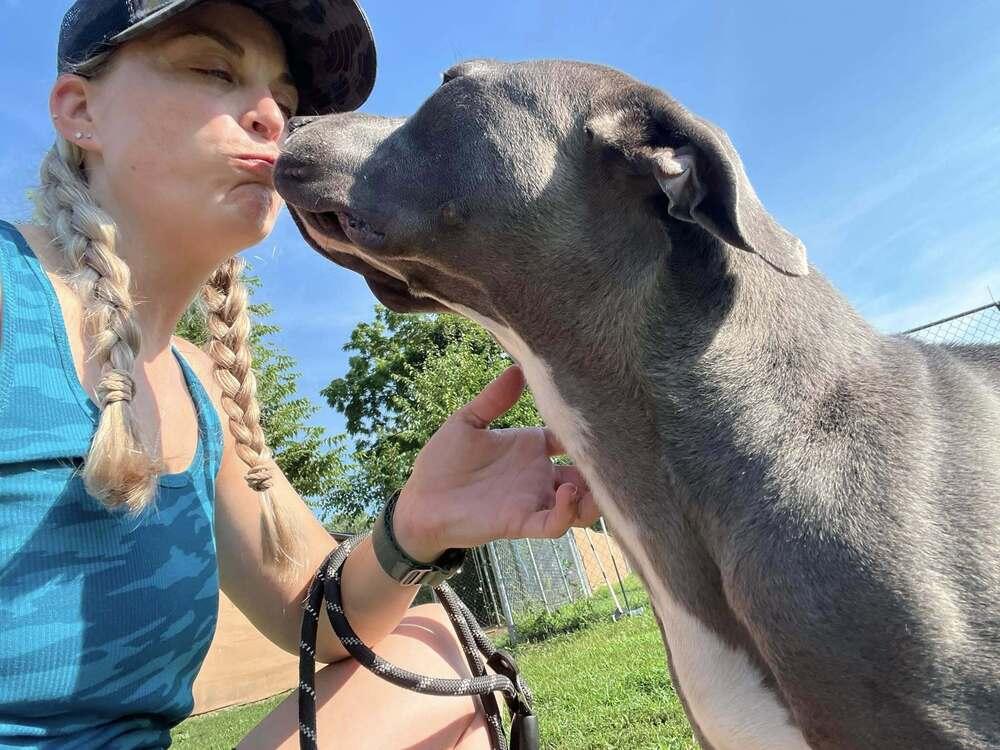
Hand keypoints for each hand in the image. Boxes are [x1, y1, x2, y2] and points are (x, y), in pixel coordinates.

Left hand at [392, 365, 600, 561]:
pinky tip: (568, 491)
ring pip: (581, 503)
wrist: (420, 501)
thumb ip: (494, 399)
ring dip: (596, 495)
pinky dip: (568, 512)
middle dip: (604, 467)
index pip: (570, 436)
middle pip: (586, 472)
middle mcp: (538, 474)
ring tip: (604, 481)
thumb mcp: (466, 422)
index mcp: (530, 447)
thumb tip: (518, 367)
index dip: (586, 429)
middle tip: (621, 453)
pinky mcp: (520, 522)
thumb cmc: (441, 463)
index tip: (603, 415)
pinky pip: (554, 523)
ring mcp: (532, 499)